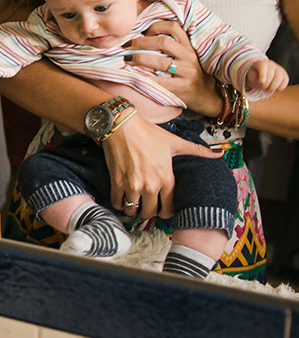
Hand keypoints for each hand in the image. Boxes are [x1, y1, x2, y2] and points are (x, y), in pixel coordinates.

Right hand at [103, 113, 222, 218]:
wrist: (121, 125)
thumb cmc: (148, 133)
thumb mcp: (175, 142)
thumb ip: (198, 151)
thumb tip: (220, 153)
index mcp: (166, 179)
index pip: (169, 209)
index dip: (165, 211)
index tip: (162, 207)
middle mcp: (150, 185)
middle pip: (150, 213)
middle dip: (148, 212)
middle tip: (146, 206)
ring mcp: (132, 185)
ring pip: (132, 210)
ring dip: (132, 209)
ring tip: (132, 203)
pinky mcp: (117, 182)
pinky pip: (117, 202)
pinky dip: (118, 203)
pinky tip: (121, 198)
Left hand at [122, 20, 221, 115]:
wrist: (205, 94)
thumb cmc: (187, 72)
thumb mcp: (183, 56)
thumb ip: (169, 46)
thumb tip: (139, 36)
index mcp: (188, 46)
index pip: (174, 27)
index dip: (156, 26)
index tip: (143, 32)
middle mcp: (188, 56)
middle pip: (163, 42)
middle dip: (142, 42)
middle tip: (127, 45)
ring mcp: (187, 72)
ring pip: (161, 61)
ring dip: (140, 58)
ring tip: (127, 59)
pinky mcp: (182, 87)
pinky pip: (160, 81)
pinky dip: (145, 78)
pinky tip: (134, 76)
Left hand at [247, 59, 289, 94]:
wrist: (261, 74)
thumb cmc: (255, 76)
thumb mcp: (251, 77)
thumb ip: (255, 79)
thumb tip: (262, 82)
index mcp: (261, 63)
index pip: (263, 67)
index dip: (263, 75)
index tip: (261, 82)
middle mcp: (272, 64)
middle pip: (272, 74)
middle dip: (266, 84)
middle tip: (261, 89)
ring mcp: (280, 69)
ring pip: (279, 78)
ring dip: (273, 87)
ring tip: (267, 91)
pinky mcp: (285, 75)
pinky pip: (285, 81)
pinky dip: (280, 88)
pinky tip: (274, 90)